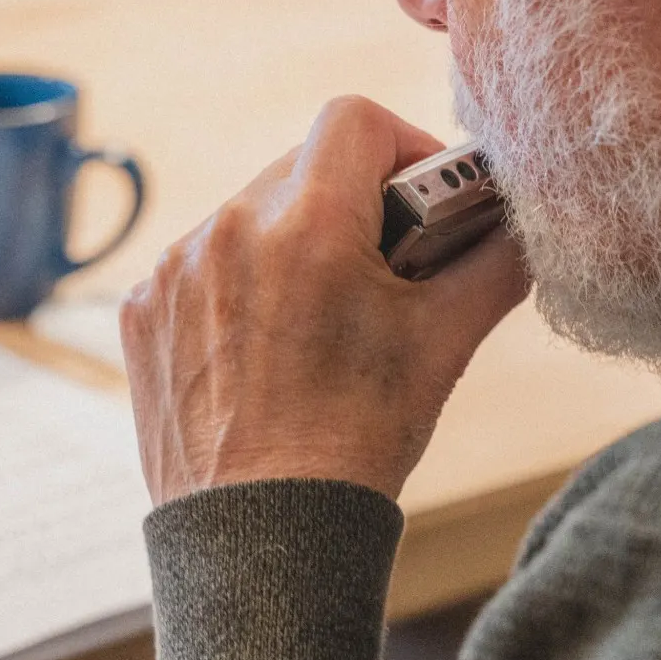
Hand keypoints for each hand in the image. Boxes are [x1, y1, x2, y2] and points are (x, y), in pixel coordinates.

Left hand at [121, 97, 530, 505]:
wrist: (261, 538)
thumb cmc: (359, 440)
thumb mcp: (445, 343)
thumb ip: (494, 261)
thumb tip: (520, 221)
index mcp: (308, 224)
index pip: (355, 120)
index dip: (404, 147)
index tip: (422, 202)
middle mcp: (230, 229)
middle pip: (303, 166)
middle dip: (351, 204)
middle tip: (385, 270)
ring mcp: (175, 271)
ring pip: (249, 216)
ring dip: (292, 244)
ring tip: (320, 319)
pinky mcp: (140, 310)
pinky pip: (200, 265)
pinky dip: (238, 288)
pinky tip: (265, 349)